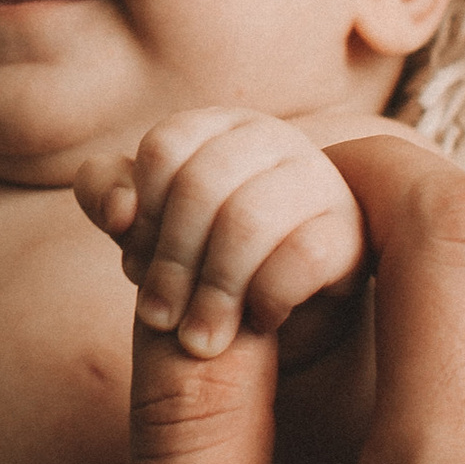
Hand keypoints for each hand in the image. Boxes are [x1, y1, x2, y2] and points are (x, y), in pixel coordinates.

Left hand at [75, 106, 368, 360]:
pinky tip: (259, 321)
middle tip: (162, 320)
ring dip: (214, 291)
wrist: (289, 311)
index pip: (164, 148)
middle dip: (172, 263)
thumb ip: (111, 198)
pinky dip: (268, 297)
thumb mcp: (148, 230)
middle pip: (200, 185)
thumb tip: (119, 208)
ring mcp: (319, 178)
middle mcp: (274, 137)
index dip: (143, 216)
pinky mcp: (353, 230)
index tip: (136, 267)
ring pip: (248, 220)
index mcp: (218, 125)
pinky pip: (301, 256)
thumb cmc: (207, 259)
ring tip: (200, 338)